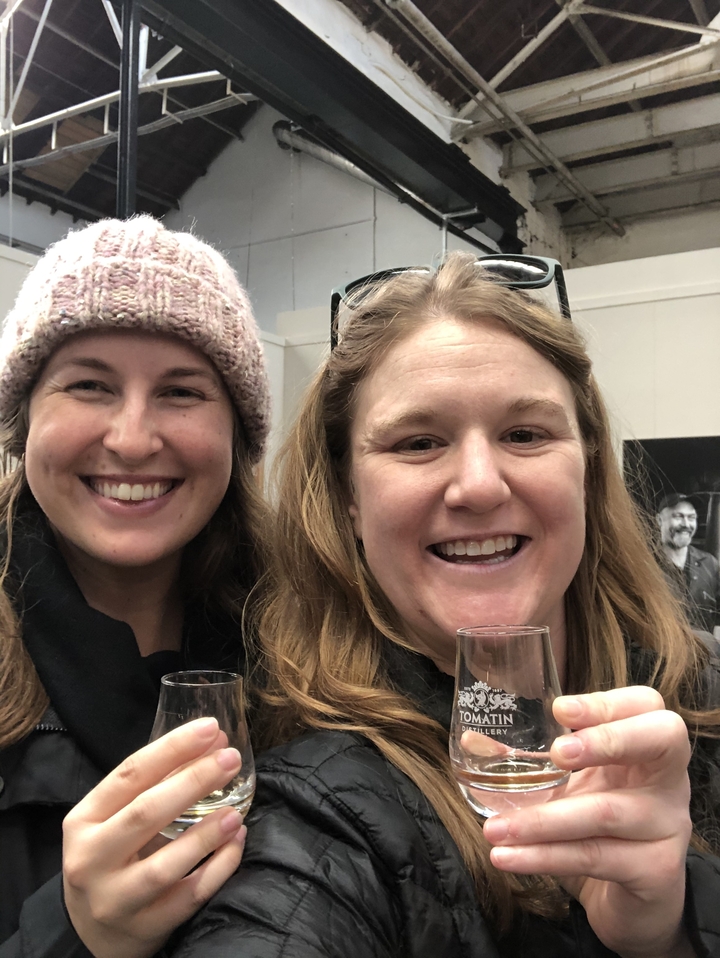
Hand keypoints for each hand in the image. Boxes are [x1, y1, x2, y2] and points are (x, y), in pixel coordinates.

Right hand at [63, 718, 246, 957]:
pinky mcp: (142, 928)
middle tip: (230, 759)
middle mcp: (91, 859)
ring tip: (235, 813)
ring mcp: (114, 899)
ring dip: (205, 835)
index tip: (210, 728)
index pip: (129, 774)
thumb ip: (158, 783)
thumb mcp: (116, 819)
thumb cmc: (112, 857)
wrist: (89, 931)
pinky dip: (217, 870)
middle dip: (193, 782)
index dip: (172, 748)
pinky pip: (187, 898)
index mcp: (84, 820)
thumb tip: (214, 743)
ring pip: (163, 866)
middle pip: (145, 813)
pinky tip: (235, 844)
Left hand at [482, 687, 693, 957]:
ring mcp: (668, 824)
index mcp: (647, 745)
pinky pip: (594, 857)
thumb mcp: (570, 786)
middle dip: (608, 740)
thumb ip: (531, 762)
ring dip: (543, 821)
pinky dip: (544, 857)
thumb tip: (472, 741)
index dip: (607, 703)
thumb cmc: (598, 826)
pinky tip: (507, 857)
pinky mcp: (656, 870)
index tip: (559, 709)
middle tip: (557, 752)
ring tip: (494, 829)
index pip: (646, 705)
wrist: (630, 900)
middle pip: (663, 739)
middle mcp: (667, 779)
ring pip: (607, 812)